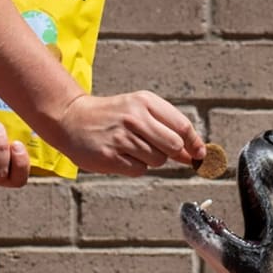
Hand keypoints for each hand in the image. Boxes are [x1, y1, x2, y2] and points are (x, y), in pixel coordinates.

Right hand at [48, 91, 205, 176]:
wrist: (71, 119)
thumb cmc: (111, 116)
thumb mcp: (139, 110)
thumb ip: (167, 127)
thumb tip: (195, 152)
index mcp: (145, 102)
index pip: (182, 126)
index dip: (195, 143)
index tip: (200, 154)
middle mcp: (134, 117)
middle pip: (174, 146)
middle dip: (171, 153)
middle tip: (155, 148)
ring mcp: (122, 138)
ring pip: (157, 160)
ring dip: (150, 159)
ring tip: (131, 147)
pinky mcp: (111, 157)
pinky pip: (139, 170)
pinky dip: (135, 167)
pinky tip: (121, 156)